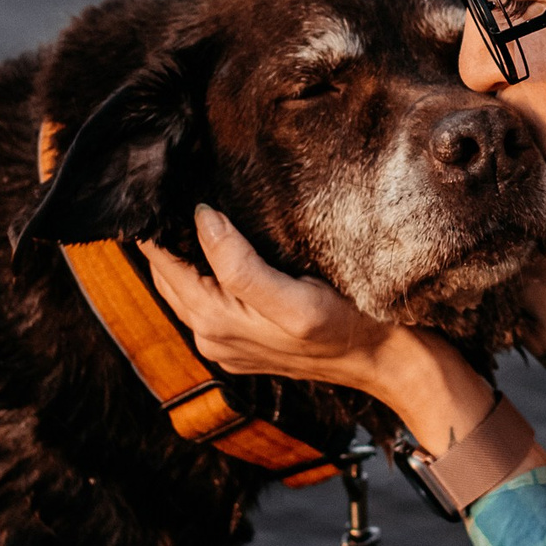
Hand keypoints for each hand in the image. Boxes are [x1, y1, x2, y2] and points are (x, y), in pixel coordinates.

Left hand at [139, 206, 498, 453]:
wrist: (386, 362)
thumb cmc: (351, 325)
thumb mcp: (298, 298)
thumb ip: (240, 266)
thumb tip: (201, 219)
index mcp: (214, 321)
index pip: (162, 260)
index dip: (159, 223)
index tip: (165, 183)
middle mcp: (209, 335)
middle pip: (165, 273)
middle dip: (167, 233)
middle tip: (175, 185)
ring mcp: (223, 342)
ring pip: (181, 285)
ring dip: (182, 250)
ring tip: (192, 207)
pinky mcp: (240, 342)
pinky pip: (203, 299)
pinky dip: (201, 271)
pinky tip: (216, 245)